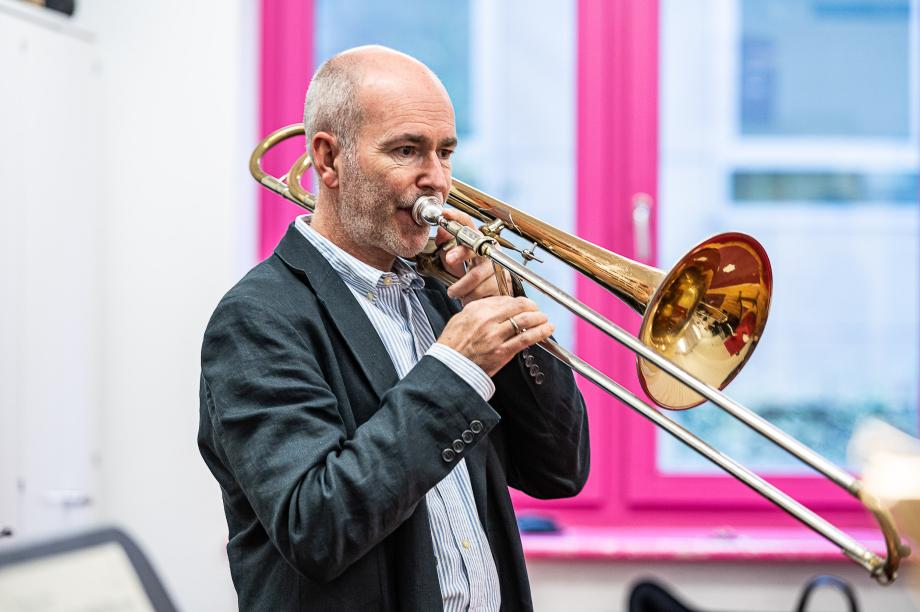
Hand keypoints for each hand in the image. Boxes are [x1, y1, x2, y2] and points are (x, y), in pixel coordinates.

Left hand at [436, 209, 512, 304]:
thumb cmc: (473, 275)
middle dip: (460, 253)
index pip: (468, 223)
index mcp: (477, 241)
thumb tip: (441, 232)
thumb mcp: (456, 260)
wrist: (494, 294)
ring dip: (460, 288)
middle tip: (449, 258)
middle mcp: (490, 250)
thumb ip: (447, 245)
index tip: (445, 214)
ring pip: (475, 276)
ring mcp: (498, 266)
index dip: (456, 218)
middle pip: (475, 248)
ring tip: (454, 292)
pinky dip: (470, 298)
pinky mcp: (503, 283)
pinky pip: (481, 292)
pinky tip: (468, 298)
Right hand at [437, 296, 553, 375]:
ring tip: (545, 319)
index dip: (519, 302)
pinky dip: (540, 332)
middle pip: (518, 306)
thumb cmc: (452, 345)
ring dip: (539, 318)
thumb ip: (478, 310)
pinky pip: (525, 338)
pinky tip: (547, 329)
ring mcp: (496, 336)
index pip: (505, 299)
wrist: (449, 367)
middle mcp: (487, 320)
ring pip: (525, 320)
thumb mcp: (460, 319)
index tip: (524, 305)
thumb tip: (496, 306)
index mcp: (477, 309)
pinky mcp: (502, 352)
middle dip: (532, 307)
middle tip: (537, 310)